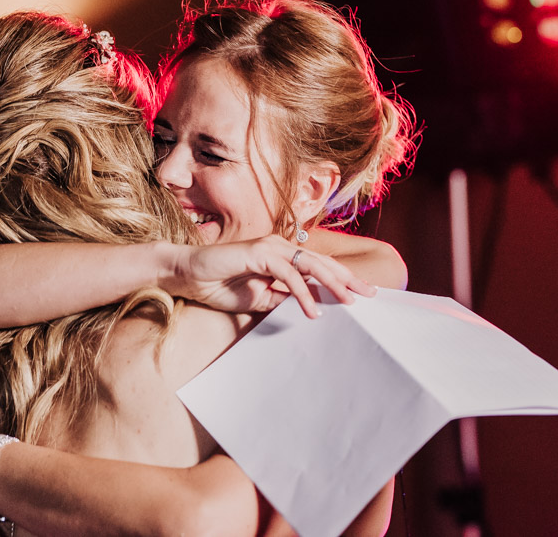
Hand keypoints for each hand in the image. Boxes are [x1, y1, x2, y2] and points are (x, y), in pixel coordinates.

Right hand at [163, 235, 375, 317]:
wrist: (188, 276)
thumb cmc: (220, 286)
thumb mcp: (260, 299)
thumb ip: (282, 299)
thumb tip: (309, 307)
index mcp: (282, 254)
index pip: (319, 265)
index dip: (342, 277)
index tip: (363, 293)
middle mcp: (280, 246)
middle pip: (323, 262)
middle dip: (348, 278)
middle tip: (370, 294)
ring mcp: (270, 247)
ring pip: (311, 265)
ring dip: (332, 284)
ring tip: (349, 303)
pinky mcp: (259, 253)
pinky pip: (288, 274)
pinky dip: (303, 292)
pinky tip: (313, 311)